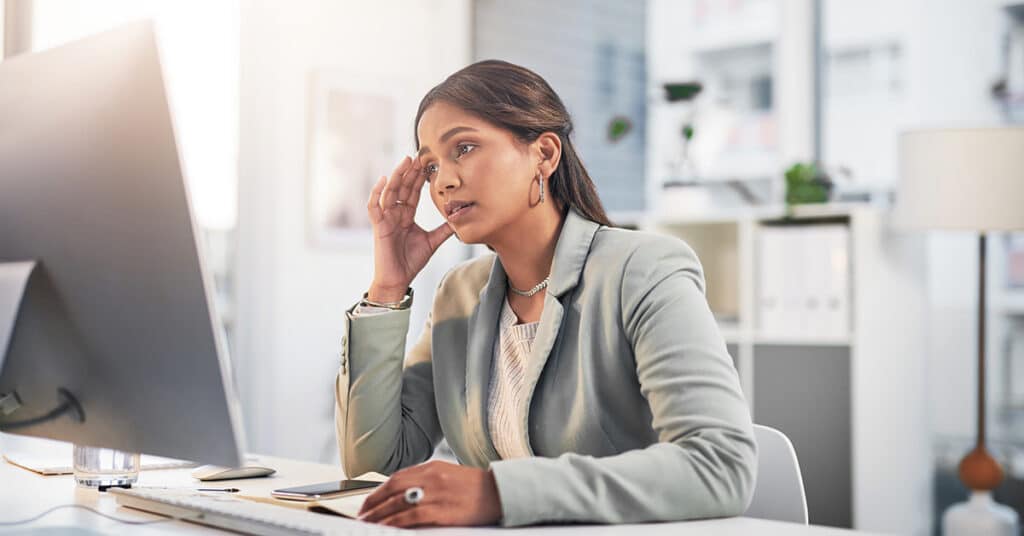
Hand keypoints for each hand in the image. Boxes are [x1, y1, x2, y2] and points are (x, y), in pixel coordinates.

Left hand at [357, 460, 502, 527]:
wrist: (500, 492)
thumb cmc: (475, 487)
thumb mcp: (448, 475)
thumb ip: (426, 481)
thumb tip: (401, 494)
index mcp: (432, 467)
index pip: (396, 478)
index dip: (378, 491)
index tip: (367, 503)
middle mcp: (432, 478)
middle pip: (393, 489)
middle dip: (373, 504)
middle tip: (361, 515)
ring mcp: (437, 494)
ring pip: (399, 504)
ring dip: (380, 515)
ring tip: (368, 524)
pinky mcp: (443, 511)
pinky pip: (412, 517)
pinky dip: (395, 522)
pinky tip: (386, 528)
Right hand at [366, 156, 454, 301]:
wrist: (398, 280)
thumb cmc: (411, 262)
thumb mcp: (432, 242)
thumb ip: (443, 229)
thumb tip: (459, 219)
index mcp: (406, 215)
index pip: (413, 192)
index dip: (419, 178)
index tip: (427, 164)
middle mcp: (395, 213)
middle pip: (402, 188)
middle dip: (410, 172)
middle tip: (418, 156)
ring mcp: (386, 218)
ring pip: (390, 192)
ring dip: (397, 176)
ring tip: (405, 162)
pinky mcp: (378, 226)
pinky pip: (375, 206)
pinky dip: (377, 193)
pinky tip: (384, 179)